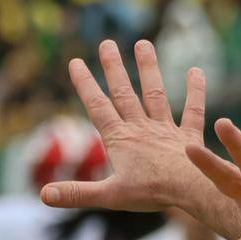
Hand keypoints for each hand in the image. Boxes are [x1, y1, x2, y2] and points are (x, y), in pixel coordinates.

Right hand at [42, 40, 232, 229]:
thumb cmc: (151, 194)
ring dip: (149, 69)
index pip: (97, 106)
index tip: (75, 61)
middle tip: (106, 43)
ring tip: (144, 43)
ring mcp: (166, 130)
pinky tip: (197, 70)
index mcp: (120, 139)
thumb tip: (43, 195)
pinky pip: (194, 110)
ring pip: (155, 94)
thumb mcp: (109, 196)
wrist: (191, 190)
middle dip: (114, 68)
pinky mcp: (190, 136)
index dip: (85, 84)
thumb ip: (76, 193)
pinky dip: (195, 90)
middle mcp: (142, 128)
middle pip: (124, 93)